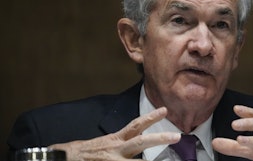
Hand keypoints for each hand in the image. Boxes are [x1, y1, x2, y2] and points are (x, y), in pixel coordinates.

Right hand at [49, 107, 179, 160]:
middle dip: (159, 138)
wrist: (62, 159)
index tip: (164, 110)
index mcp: (115, 140)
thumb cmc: (82, 152)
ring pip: (138, 159)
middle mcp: (116, 149)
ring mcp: (113, 160)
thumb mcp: (103, 144)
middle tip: (177, 136)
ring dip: (153, 158)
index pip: (136, 125)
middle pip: (140, 142)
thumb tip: (137, 137)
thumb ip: (120, 141)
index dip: (150, 117)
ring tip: (171, 156)